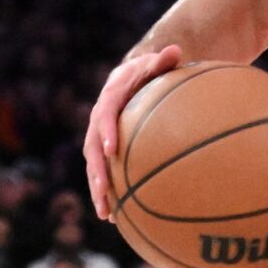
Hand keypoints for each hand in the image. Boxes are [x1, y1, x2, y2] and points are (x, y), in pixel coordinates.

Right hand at [85, 43, 182, 219]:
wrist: (137, 75)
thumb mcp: (159, 63)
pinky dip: (111, 192)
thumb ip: (165, 61)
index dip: (106, 131)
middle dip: (96, 171)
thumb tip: (175, 50)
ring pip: (95, 165)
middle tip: (104, 192)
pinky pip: (106, 171)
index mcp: (111, 96)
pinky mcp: (107, 147)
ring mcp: (101, 134)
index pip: (104, 114)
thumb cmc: (153, 70)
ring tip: (106, 214)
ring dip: (99, 189)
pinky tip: (119, 217)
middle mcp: (100, 117)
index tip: (113, 151)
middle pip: (92, 147)